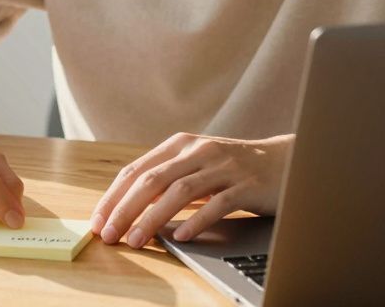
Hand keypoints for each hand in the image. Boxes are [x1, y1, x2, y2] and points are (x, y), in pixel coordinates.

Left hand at [91, 132, 292, 248]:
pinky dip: (196, 221)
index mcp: (181, 144)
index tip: (98, 220)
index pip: (137, 170)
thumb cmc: (235, 168)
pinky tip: (180, 238)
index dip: (114, 196)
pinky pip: (217, 204)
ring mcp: (224, 166)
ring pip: (179, 192)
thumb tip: (128, 209)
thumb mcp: (197, 166)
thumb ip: (167, 180)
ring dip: (153, 218)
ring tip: (136, 240)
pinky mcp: (247, 184)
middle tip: (108, 234)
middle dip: (125, 209)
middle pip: (152, 180)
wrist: (286, 161)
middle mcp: (199, 151)